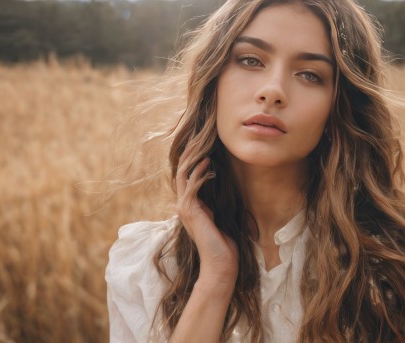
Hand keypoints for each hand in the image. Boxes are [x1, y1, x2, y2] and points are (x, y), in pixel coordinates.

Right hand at [176, 145, 238, 285]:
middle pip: (181, 172)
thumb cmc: (223, 245)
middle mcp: (184, 205)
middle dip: (189, 154)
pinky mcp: (191, 211)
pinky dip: (199, 174)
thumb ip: (212, 205)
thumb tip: (216, 191)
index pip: (186, 177)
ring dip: (192, 159)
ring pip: (183, 176)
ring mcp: (185, 208)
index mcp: (190, 206)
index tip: (202, 145)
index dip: (192, 160)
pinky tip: (208, 165)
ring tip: (201, 145)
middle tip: (198, 138)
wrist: (220, 264)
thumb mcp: (218, 219)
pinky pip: (192, 186)